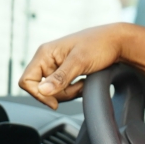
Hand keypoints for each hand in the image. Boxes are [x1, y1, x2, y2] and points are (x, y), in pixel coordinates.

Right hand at [19, 23, 144, 109]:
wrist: (118, 41)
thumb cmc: (100, 45)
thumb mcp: (80, 62)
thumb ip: (60, 78)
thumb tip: (42, 91)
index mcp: (45, 53)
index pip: (26, 81)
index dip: (38, 94)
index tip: (55, 102)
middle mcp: (48, 59)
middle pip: (42, 89)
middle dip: (61, 93)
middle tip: (79, 86)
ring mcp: (57, 66)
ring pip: (54, 91)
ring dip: (70, 92)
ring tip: (84, 81)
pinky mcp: (66, 71)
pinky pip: (64, 88)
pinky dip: (74, 89)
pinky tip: (85, 81)